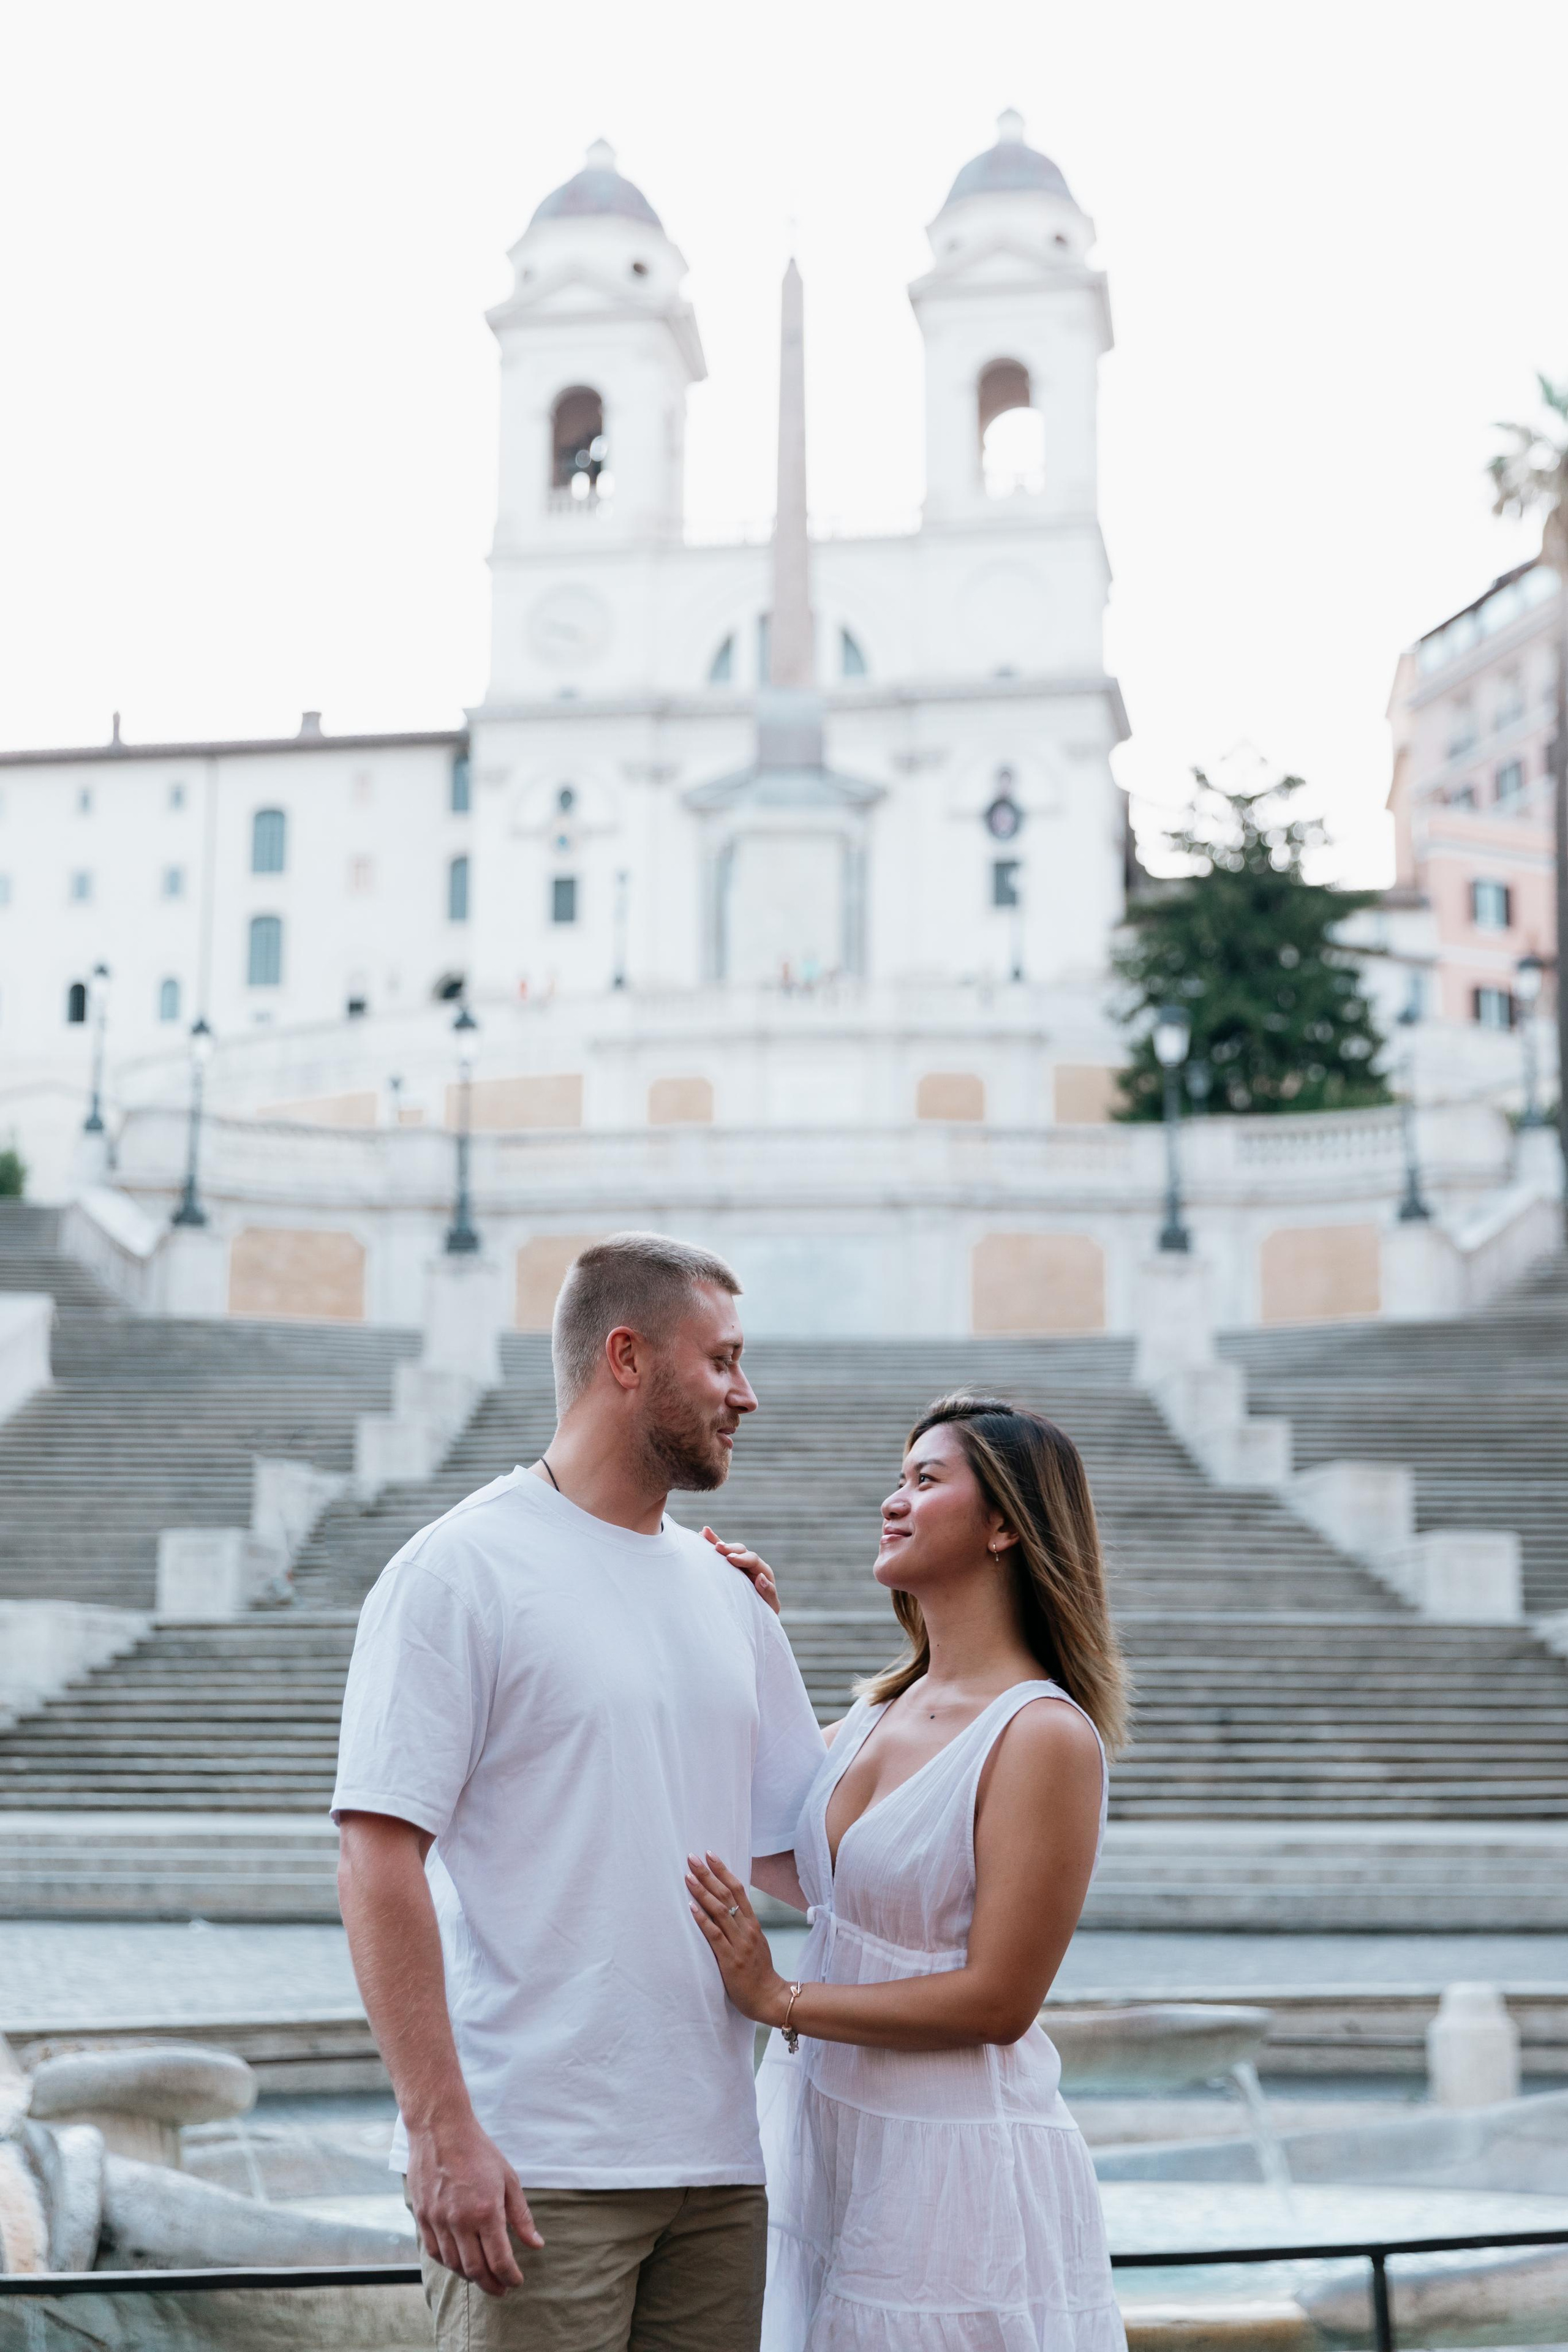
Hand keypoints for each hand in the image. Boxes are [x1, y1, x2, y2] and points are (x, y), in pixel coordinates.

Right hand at [405, 2110, 542, 2296]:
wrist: (440, 2129)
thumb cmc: (479, 2152)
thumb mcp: (508, 2179)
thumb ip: (521, 2216)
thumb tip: (536, 2245)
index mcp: (486, 2211)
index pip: (499, 2260)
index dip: (510, 2277)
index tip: (516, 2281)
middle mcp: (460, 2221)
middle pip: (475, 2270)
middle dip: (491, 2284)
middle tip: (501, 2288)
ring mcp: (438, 2220)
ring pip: (454, 2264)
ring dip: (470, 2276)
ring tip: (483, 2276)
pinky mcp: (422, 2217)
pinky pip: (435, 2252)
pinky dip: (449, 2263)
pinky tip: (459, 2262)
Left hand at [686, 1853, 788, 2024]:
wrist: (770, 1998)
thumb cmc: (759, 1971)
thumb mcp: (755, 1942)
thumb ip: (742, 1925)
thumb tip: (725, 1907)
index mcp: (752, 1924)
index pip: (738, 1889)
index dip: (723, 1870)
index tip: (710, 1854)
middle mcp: (746, 1929)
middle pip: (726, 1895)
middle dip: (708, 1874)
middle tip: (692, 1857)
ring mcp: (739, 1944)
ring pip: (719, 1911)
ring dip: (702, 1891)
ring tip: (688, 1876)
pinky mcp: (730, 1959)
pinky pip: (714, 1935)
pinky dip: (702, 1919)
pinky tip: (691, 1907)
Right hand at [703, 1527, 778, 1613]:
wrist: (755, 1618)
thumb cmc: (764, 1613)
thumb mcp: (769, 1607)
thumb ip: (768, 1593)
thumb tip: (761, 1577)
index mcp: (763, 1572)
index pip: (753, 1560)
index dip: (742, 1558)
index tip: (730, 1559)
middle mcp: (750, 1566)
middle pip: (741, 1551)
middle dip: (729, 1548)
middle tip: (718, 1548)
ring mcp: (738, 1566)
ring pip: (728, 1549)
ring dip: (717, 1541)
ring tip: (705, 1533)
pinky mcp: (727, 1568)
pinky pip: (719, 1554)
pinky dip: (712, 1544)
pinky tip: (702, 1534)